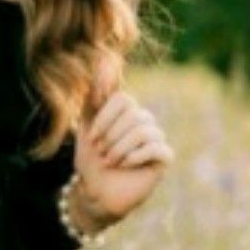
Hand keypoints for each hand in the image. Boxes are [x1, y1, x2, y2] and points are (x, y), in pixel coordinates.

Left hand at [72, 89, 174, 226]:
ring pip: (144, 131)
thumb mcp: (85, 125)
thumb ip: (93, 95)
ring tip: (110, 161)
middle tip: (101, 152)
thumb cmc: (90, 158)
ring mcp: (155, 138)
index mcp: (126, 111)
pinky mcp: (163, 158)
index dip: (105, 118)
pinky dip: (135, 156)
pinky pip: (156, 147)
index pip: (122, 98)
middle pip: (133, 114)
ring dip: (120, 148)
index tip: (92, 137)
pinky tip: (125, 165)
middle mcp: (143, 121)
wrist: (95, 192)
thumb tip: (102, 57)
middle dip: (111, 136)